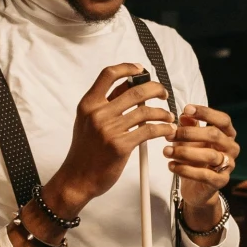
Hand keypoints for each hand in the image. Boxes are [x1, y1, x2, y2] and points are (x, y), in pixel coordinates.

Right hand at [43, 63, 174, 216]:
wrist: (77, 178)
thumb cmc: (85, 151)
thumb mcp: (87, 122)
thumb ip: (106, 104)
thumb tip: (128, 86)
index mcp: (88, 104)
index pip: (108, 74)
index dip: (127, 68)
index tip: (141, 70)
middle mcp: (97, 114)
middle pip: (135, 91)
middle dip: (156, 89)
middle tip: (163, 94)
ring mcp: (109, 129)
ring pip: (146, 111)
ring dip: (163, 112)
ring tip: (168, 116)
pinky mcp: (120, 146)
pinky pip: (149, 130)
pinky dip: (162, 128)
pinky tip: (167, 130)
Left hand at [169, 104, 237, 211]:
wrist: (196, 187)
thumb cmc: (195, 158)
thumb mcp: (190, 139)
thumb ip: (189, 126)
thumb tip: (185, 115)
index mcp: (227, 134)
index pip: (222, 120)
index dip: (205, 113)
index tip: (186, 109)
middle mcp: (231, 148)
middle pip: (214, 135)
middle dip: (190, 133)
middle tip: (170, 134)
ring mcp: (228, 165)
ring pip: (209, 155)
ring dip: (185, 152)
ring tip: (166, 151)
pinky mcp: (220, 181)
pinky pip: (203, 175)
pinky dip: (185, 170)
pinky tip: (171, 166)